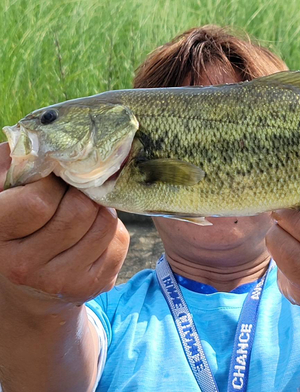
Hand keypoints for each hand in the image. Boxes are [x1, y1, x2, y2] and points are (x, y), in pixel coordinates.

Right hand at [0, 142, 129, 314]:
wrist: (29, 285)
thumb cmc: (16, 224)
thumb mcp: (2, 191)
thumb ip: (14, 162)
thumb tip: (44, 135)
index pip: (38, 202)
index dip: (51, 185)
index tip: (50, 183)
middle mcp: (26, 266)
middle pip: (79, 211)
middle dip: (80, 193)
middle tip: (73, 192)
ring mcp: (62, 281)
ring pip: (104, 223)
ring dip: (99, 208)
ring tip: (82, 209)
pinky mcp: (94, 285)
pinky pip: (119, 240)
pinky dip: (111, 228)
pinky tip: (92, 231)